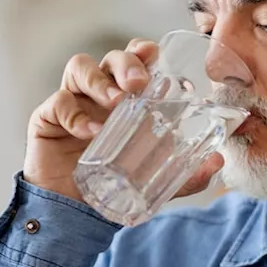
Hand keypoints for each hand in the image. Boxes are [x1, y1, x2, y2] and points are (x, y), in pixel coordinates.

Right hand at [23, 38, 224, 203]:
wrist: (76, 213)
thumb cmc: (114, 186)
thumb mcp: (156, 180)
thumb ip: (187, 175)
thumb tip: (219, 161)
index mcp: (126, 98)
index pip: (135, 61)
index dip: (143, 52)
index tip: (155, 55)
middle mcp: (99, 93)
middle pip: (111, 58)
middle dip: (126, 63)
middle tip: (139, 83)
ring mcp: (73, 102)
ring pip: (81, 68)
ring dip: (100, 80)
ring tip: (115, 103)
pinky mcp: (48, 118)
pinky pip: (58, 102)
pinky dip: (75, 113)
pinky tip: (90, 132)